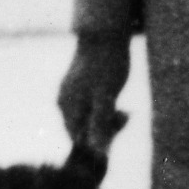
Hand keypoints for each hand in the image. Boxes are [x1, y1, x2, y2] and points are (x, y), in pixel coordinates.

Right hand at [55, 30, 132, 162]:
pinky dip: (101, 109)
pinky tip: (113, 100)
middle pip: (82, 131)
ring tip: (124, 109)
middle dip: (105, 129)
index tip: (122, 120)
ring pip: (85, 119)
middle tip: (126, 114)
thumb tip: (98, 152)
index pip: (81, 140)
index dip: (103, 139)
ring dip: (105, 120)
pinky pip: (85, 108)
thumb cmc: (107, 66)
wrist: (102, 36)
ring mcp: (66, 95)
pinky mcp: (73, 88)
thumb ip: (100, 125)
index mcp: (68, 108)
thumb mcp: (107, 98)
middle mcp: (62, 104)